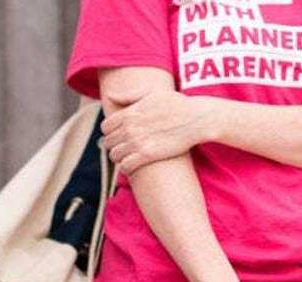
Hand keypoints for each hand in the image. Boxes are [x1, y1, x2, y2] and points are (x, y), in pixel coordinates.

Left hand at [101, 90, 215, 174]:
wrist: (195, 118)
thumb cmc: (176, 104)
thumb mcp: (151, 94)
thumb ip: (128, 96)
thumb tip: (109, 96)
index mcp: (129, 113)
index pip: (105, 127)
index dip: (109, 132)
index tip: (117, 135)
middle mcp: (130, 127)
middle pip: (108, 142)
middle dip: (113, 146)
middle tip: (123, 148)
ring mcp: (137, 142)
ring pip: (115, 156)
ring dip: (119, 158)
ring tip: (127, 157)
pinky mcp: (147, 155)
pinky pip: (126, 166)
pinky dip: (126, 167)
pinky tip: (133, 165)